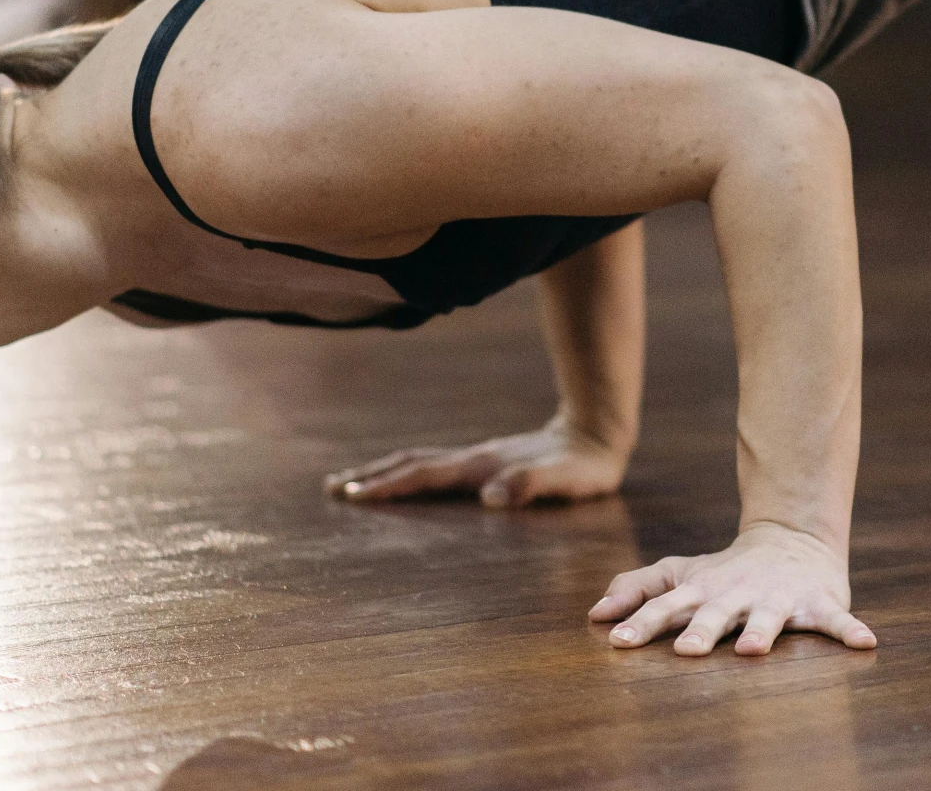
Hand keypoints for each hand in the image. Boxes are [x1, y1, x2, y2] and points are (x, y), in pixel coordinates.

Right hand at [323, 414, 628, 507]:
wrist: (597, 432)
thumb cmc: (583, 467)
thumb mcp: (564, 482)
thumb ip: (529, 486)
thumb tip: (490, 498)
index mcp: (482, 467)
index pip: (424, 476)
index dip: (388, 486)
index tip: (352, 495)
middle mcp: (473, 459)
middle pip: (412, 465)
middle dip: (372, 477)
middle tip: (333, 488)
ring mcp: (479, 458)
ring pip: (421, 462)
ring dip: (386, 472)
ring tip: (355, 483)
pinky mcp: (487, 461)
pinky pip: (437, 467)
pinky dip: (410, 472)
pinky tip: (408, 480)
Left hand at [589, 523, 875, 655]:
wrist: (792, 541)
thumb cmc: (725, 572)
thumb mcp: (682, 575)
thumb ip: (639, 590)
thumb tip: (594, 614)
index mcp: (703, 591)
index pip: (666, 607)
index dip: (642, 623)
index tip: (618, 642)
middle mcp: (738, 595)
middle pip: (716, 614)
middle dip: (702, 631)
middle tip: (687, 651)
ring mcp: (778, 599)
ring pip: (769, 618)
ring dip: (762, 633)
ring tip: (754, 650)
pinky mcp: (816, 603)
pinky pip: (835, 621)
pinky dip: (850, 630)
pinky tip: (866, 642)